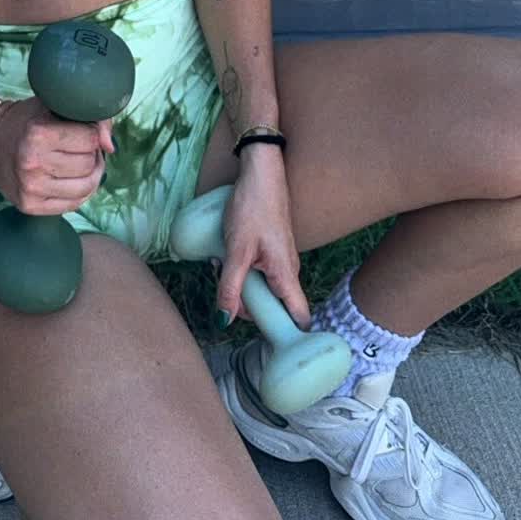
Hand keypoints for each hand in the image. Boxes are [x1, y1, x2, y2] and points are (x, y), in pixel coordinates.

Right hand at [0, 97, 114, 214]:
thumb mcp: (55, 106)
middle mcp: (31, 163)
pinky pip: (72, 205)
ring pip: (85, 187)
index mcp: (37, 134)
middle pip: (88, 165)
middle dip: (92, 155)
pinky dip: (79, 192)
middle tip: (81, 148)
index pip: (90, 140)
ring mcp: (29, 188)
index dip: (92, 134)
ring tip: (80, 163)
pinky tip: (72, 179)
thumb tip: (111, 147)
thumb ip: (91, 117)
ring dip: (90, 175)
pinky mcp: (29, 206)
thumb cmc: (29, 120)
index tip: (83, 131)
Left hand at [214, 150, 311, 331]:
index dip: (286, 336)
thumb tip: (225, 320)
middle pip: (275, 307)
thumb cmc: (252, 208)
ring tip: (222, 265)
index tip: (266, 346)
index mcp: (286, 276)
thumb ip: (230, 288)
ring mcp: (281, 260)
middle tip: (227, 291)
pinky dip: (244, 270)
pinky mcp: (272, 249)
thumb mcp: (235, 251)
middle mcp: (289, 271)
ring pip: (264, 288)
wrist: (261, 173)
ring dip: (242, 285)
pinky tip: (226, 255)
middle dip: (249, 305)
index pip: (298, 319)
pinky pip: (260, 271)